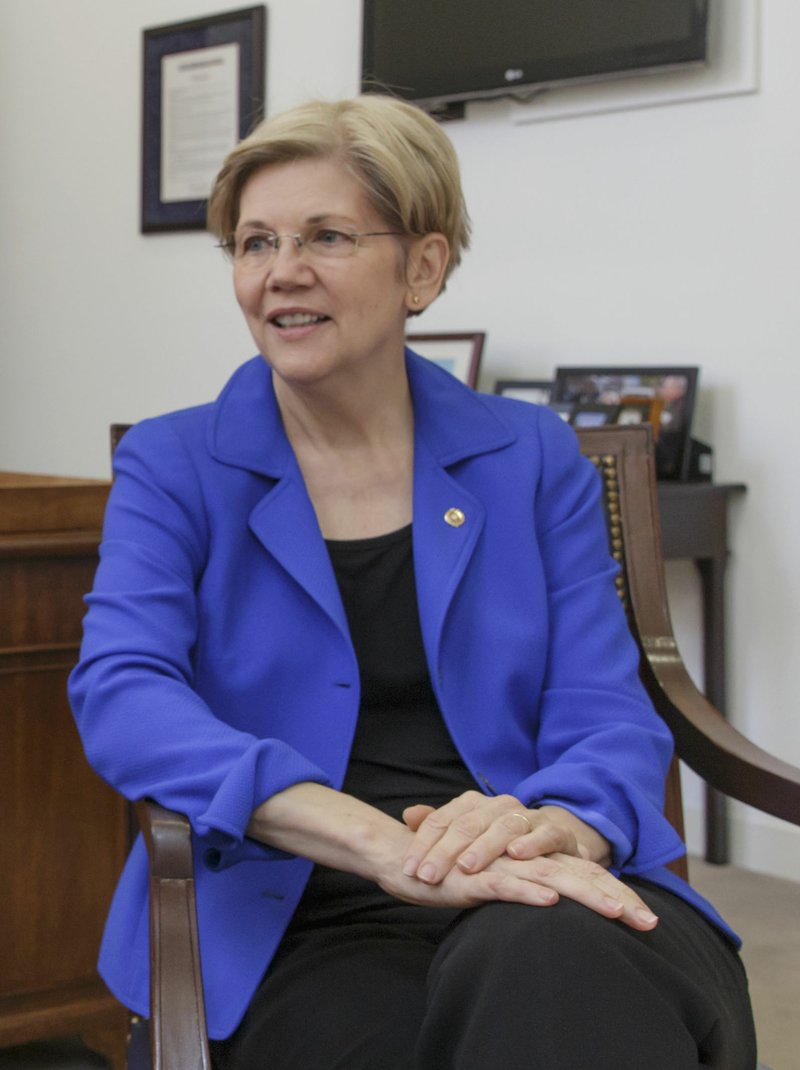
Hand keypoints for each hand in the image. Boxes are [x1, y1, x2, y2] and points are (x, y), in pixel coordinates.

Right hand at [380, 837, 657, 930]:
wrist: (403, 856)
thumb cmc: (452, 873)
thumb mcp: (497, 885)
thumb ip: (525, 888)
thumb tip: (559, 902)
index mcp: (532, 860)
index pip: (581, 872)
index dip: (614, 893)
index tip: (647, 920)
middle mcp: (522, 857)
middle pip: (578, 874)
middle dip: (616, 898)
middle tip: (650, 922)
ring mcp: (500, 864)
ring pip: (551, 877)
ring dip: (586, 895)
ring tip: (618, 913)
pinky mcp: (473, 875)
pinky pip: (505, 884)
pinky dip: (528, 891)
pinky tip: (552, 901)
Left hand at [400, 791, 604, 884]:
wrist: (550, 839)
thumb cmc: (497, 843)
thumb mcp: (465, 835)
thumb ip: (437, 825)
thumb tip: (407, 816)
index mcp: (474, 804)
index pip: (442, 820)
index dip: (423, 844)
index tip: (409, 870)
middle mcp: (499, 806)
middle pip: (468, 824)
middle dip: (446, 851)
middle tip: (429, 876)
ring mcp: (528, 817)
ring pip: (503, 828)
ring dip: (484, 848)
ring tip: (466, 867)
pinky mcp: (555, 832)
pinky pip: (544, 834)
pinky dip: (530, 844)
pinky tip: (515, 855)